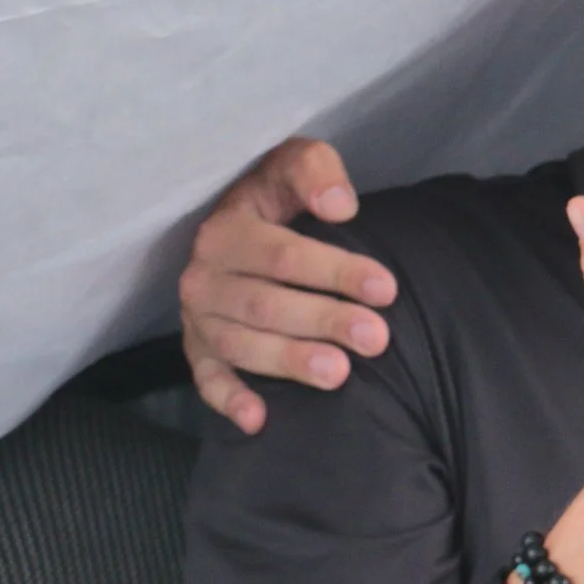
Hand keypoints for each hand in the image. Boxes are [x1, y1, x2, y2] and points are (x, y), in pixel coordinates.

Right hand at [180, 138, 400, 432]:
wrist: (243, 218)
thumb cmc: (280, 194)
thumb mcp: (293, 162)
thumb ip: (314, 171)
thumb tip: (340, 206)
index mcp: (227, 230)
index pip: (284, 256)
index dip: (336, 273)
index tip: (386, 288)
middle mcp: (203, 275)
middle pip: (267, 305)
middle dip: (325, 322)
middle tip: (376, 339)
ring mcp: (197, 316)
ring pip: (242, 344)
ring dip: (289, 362)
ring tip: (339, 374)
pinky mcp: (197, 347)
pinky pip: (206, 378)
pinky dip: (230, 399)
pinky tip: (260, 420)